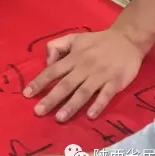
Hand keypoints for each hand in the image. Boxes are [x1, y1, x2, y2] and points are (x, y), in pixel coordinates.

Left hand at [23, 29, 144, 121]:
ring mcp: (99, 75)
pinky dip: (98, 105)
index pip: (53, 70)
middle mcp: (84, 67)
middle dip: (51, 98)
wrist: (127, 39)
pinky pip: (105, 95)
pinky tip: (90, 116)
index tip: (27, 94)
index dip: (39, 82)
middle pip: (65, 84)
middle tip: (38, 112)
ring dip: (71, 105)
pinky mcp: (114, 82)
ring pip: (83, 92)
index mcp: (74, 57)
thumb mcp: (74, 38)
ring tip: (59, 118)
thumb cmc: (97, 41)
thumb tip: (48, 63)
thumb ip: (57, 46)